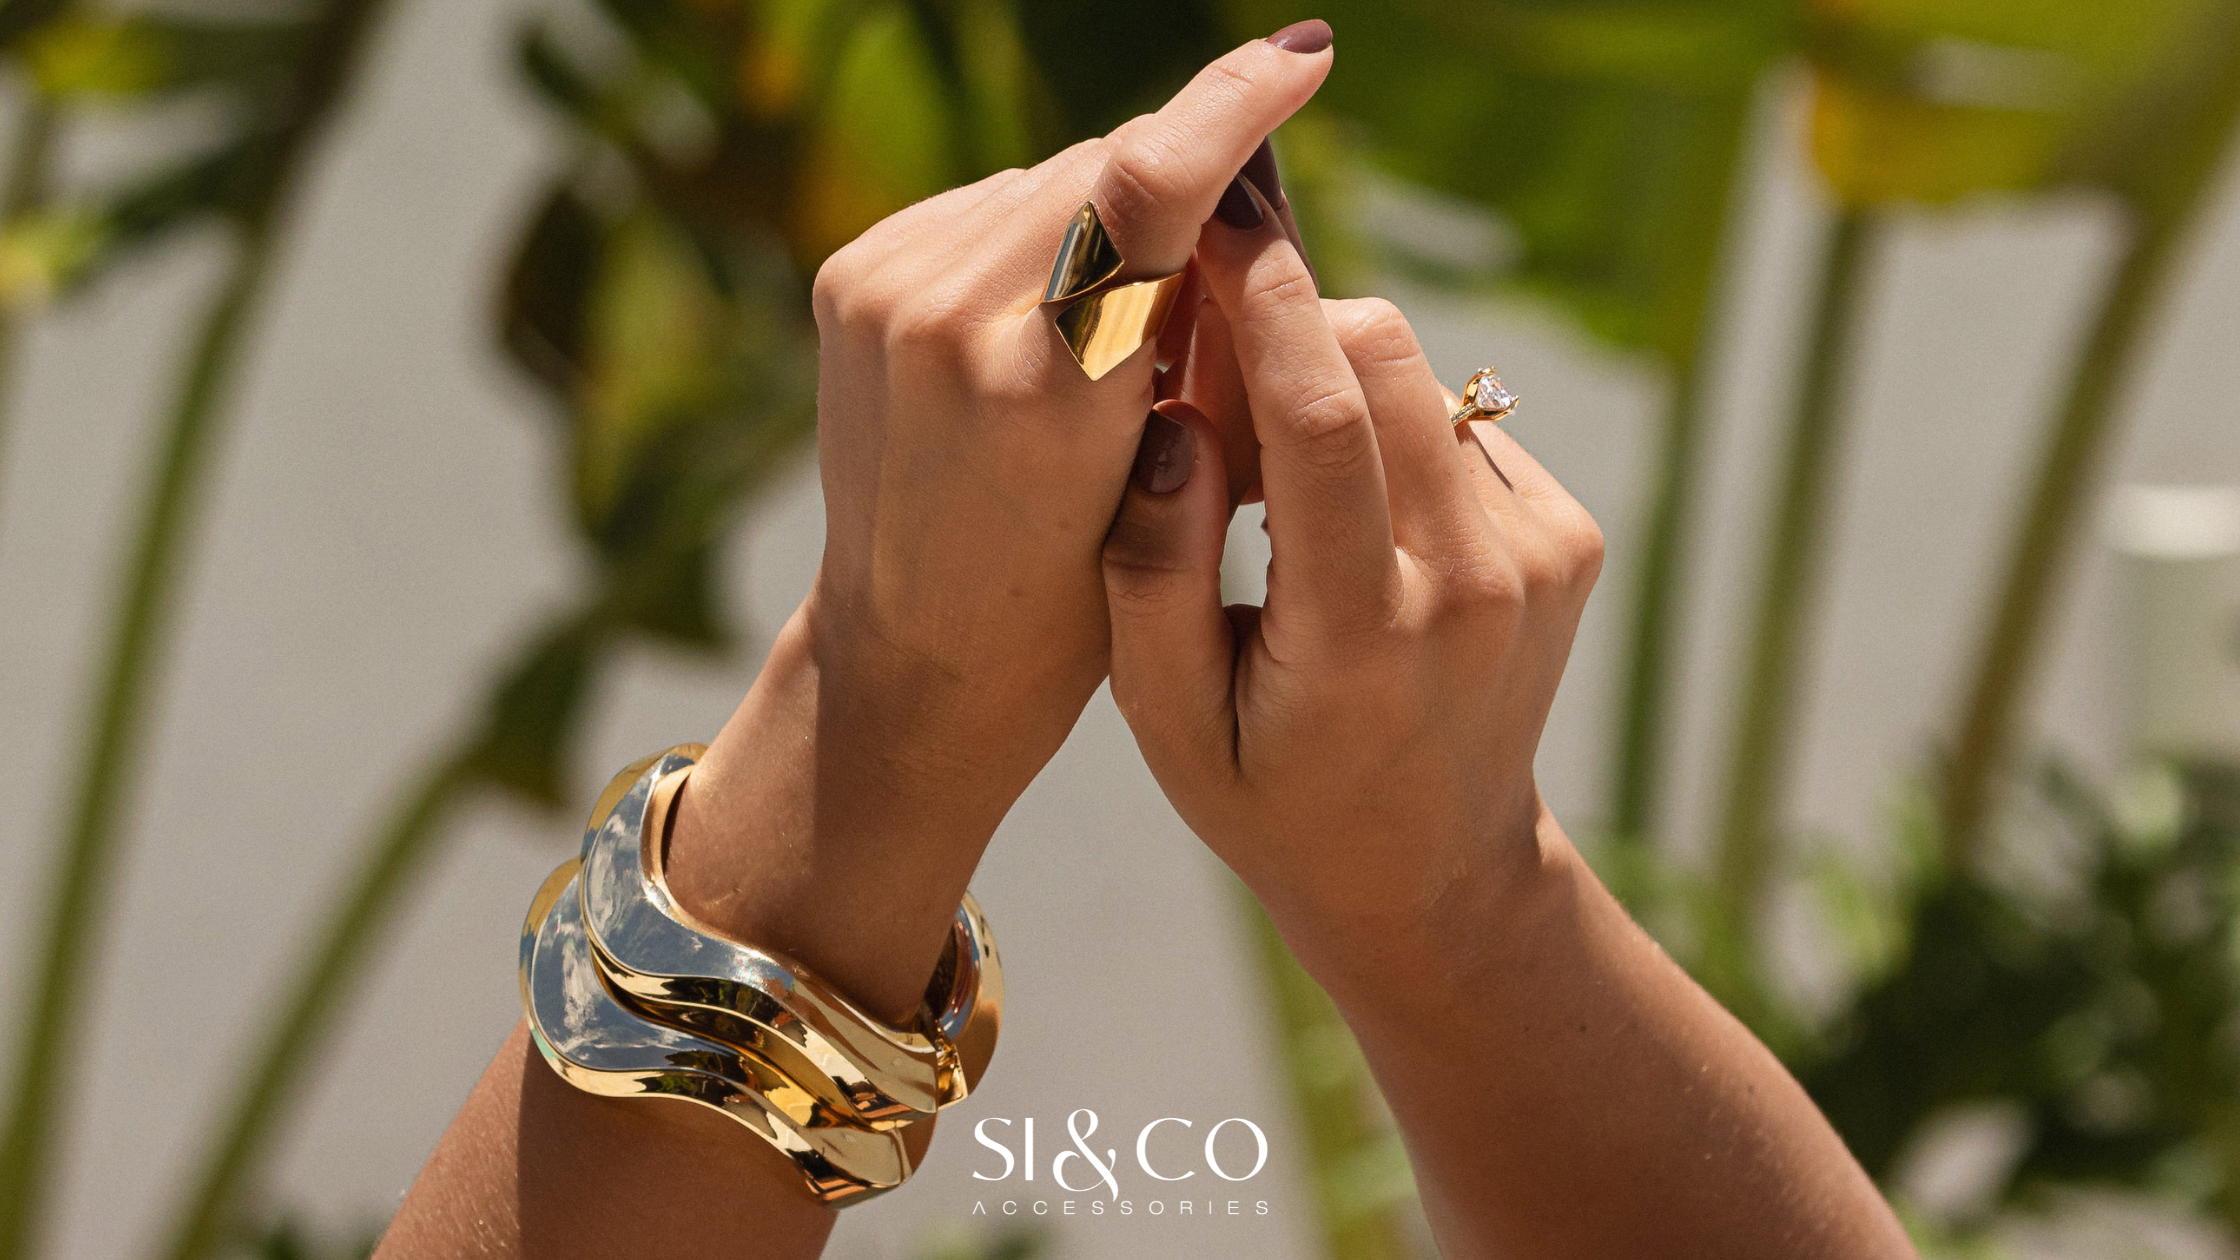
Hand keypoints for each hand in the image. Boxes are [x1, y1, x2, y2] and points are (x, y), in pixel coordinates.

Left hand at [665, 28, 1334, 1020]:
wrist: (915, 655)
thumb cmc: (1078, 597)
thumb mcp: (1171, 478)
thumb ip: (1194, 333)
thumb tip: (1231, 193)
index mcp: (1048, 395)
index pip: (1147, 185)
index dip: (1233, 105)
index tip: (1305, 56)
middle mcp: (949, 325)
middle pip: (1103, 169)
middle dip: (1172, 195)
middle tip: (1200, 285)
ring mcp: (884, 293)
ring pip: (1044, 179)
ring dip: (1098, 220)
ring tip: (1102, 337)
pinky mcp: (851, 276)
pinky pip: (984, 207)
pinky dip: (1033, 240)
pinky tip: (1036, 327)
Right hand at [1101, 180, 1604, 1001]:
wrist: (1434, 876)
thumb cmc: (1273, 799)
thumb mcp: (1171, 724)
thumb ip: (1154, 573)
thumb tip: (1169, 423)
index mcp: (1365, 633)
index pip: (1323, 419)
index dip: (1266, 300)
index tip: (1212, 219)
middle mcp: (1473, 581)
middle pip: (1385, 357)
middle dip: (1292, 321)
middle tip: (1214, 366)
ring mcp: (1538, 555)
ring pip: (1423, 376)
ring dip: (1338, 381)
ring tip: (1278, 478)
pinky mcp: (1566, 536)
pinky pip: (1459, 419)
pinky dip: (1391, 433)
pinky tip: (1354, 518)